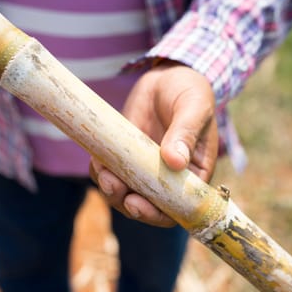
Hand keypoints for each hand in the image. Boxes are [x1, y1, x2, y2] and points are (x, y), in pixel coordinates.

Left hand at [90, 60, 217, 226]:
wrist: (168, 77)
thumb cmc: (190, 92)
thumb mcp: (194, 108)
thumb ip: (185, 133)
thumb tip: (175, 161)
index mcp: (192, 175)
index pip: (177, 207)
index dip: (157, 214)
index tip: (138, 204)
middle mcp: (168, 179)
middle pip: (148, 207)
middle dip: (128, 204)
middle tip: (114, 187)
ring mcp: (145, 170)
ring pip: (125, 194)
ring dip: (111, 191)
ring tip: (103, 173)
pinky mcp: (125, 157)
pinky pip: (110, 173)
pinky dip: (101, 172)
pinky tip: (97, 161)